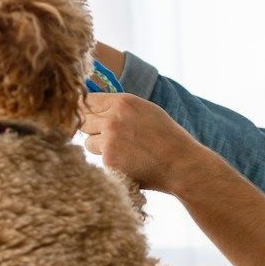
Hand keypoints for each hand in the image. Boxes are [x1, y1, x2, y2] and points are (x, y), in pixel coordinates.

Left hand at [79, 93, 205, 194]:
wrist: (182, 165)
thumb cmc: (168, 138)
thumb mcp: (146, 110)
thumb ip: (120, 106)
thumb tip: (94, 105)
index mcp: (122, 102)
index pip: (86, 100)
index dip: (86, 110)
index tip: (90, 117)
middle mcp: (112, 119)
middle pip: (82, 121)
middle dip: (92, 129)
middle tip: (110, 138)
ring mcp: (109, 141)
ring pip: (88, 143)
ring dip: (99, 148)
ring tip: (124, 152)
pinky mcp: (109, 161)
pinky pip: (99, 160)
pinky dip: (111, 163)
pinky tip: (129, 164)